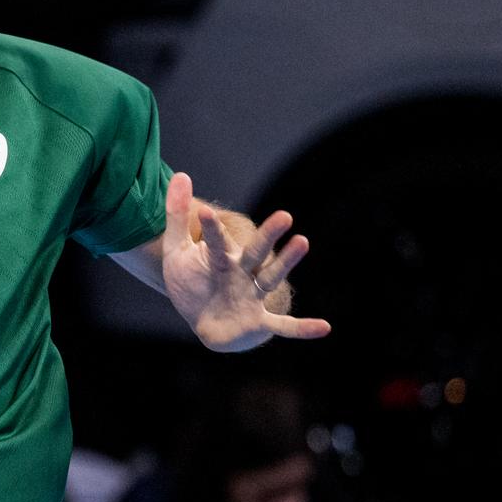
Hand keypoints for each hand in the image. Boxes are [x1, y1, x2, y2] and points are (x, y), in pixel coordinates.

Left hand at [160, 173, 330, 351]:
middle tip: (284, 216)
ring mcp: (252, 296)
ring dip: (286, 263)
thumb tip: (180, 173)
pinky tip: (325, 327)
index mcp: (221, 257)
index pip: (216, 241)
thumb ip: (176, 216)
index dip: (210, 229)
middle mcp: (242, 273)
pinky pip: (283, 326)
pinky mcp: (258, 321)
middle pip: (255, 252)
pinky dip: (302, 328)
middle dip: (268, 236)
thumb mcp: (176, 251)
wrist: (203, 321)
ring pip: (271, 278)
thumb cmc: (191, 282)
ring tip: (304, 242)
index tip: (204, 212)